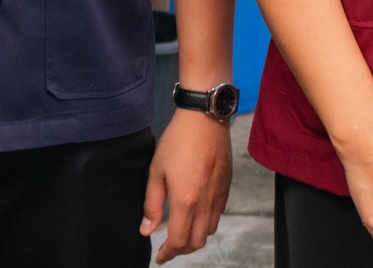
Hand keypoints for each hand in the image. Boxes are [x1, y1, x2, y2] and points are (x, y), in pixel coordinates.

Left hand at [142, 109, 234, 262]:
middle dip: (182, 249)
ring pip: (209, 230)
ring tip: (182, 232)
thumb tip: (146, 230)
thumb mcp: (156, 172)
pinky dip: (206, 223)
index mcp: (185, 201)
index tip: (160, 256)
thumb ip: (152, 204)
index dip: (168, 253)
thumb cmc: (177, 142)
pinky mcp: (226, 187)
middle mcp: (205, 203)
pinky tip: (196, 213)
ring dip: (195, 238)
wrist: (205, 118)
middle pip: (196, 242)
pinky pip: (218, 215)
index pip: (178, 241)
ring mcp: (218, 195)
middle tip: (168, 247)